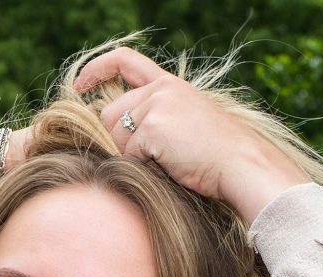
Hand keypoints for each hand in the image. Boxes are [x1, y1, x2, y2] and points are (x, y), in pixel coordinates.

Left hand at [75, 47, 309, 223]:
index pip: (126, 61)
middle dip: (119, 143)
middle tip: (153, 159)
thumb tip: (109, 132)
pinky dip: (146, 169)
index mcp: (169, 86)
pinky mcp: (152, 127)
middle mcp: (161, 90)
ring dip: (134, 158)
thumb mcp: (185, 125)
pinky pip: (129, 156)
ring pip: (115, 139)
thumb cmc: (217, 157)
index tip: (79, 85)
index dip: (98, 69)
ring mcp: (156, 106)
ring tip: (169, 163)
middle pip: (109, 116)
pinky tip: (172, 168)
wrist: (242, 164)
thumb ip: (153, 118)